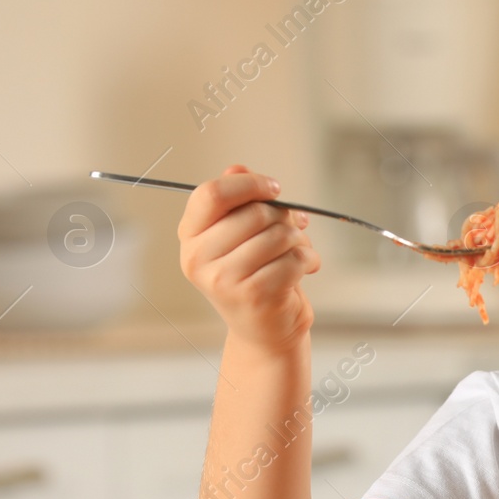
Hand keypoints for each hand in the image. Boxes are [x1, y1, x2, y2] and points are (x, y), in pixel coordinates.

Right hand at [178, 163, 320, 354]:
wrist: (265, 330)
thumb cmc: (255, 276)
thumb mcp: (240, 236)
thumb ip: (238, 201)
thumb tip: (237, 168)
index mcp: (190, 236)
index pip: (211, 194)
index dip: (249, 184)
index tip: (275, 189)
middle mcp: (198, 259)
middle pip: (253, 213)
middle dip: (284, 216)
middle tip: (296, 226)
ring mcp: (223, 280)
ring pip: (278, 236)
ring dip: (299, 239)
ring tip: (299, 250)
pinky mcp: (254, 296)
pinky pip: (293, 260)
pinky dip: (309, 259)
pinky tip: (307, 267)